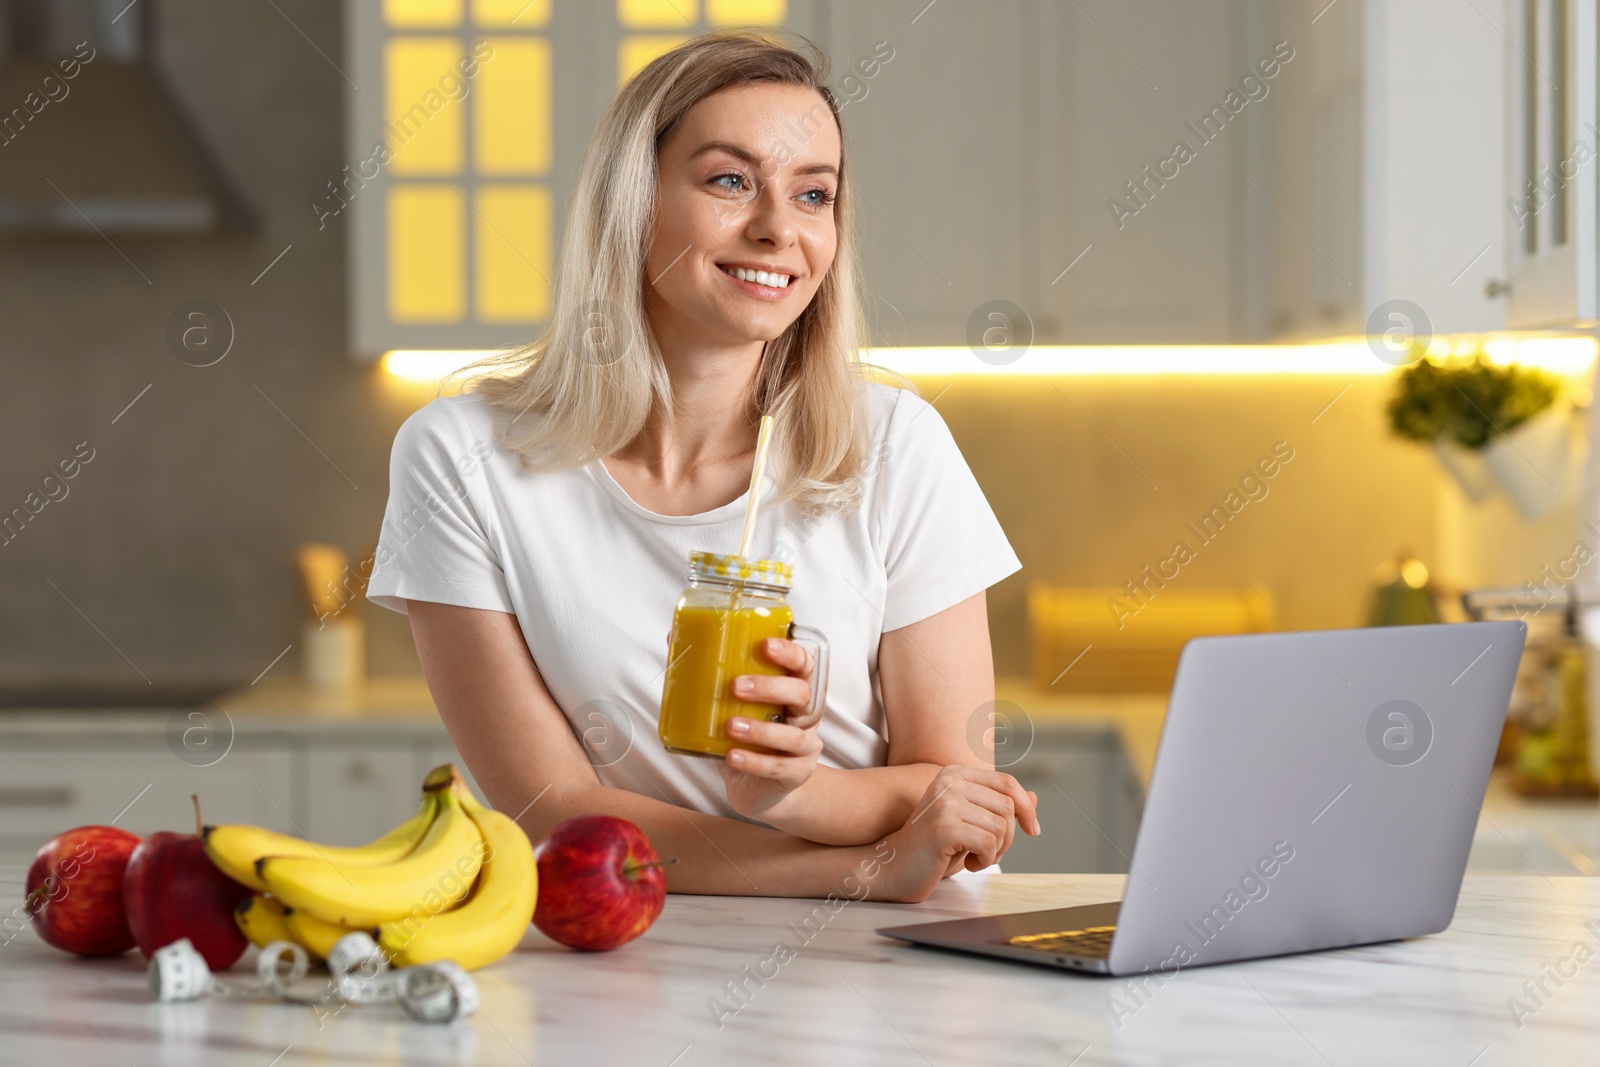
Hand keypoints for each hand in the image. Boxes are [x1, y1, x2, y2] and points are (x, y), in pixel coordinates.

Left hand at [716, 636, 824, 824]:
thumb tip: (674, 641)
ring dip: (760, 730)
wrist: (759, 788)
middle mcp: (805, 717)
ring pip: (793, 736)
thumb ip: (712, 680)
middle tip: (736, 686)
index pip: (804, 665)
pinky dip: (754, 761)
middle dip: (769, 688)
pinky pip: (779, 767)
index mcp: (793, 692)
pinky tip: (732, 756)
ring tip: (730, 726)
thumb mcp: (732, 708)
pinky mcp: (796, 774)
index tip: (765, 644)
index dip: (790, 653)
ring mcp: (805, 747)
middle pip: (802, 695)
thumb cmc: (747, 740)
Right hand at [869, 765, 1040, 902]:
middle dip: (1007, 837)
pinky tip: (967, 864)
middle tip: (987, 853)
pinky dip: (985, 860)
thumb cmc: (935, 847)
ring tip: (973, 857)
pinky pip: (989, 844)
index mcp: (954, 774)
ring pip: (1001, 827)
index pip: (1007, 783)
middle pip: (1008, 807)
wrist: (895, 867)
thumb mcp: (970, 823)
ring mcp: (945, 803)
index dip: (1026, 807)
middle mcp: (949, 782)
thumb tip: (1033, 796)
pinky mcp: (944, 827)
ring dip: (995, 851)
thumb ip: (997, 807)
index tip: (1032, 830)